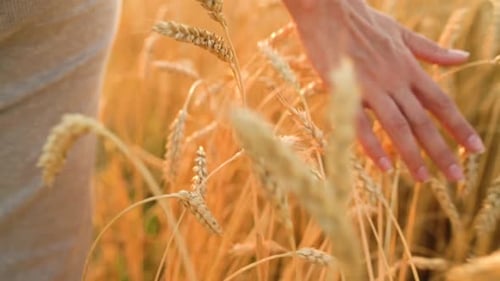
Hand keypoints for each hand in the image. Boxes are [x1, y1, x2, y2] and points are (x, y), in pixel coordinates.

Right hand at [283, 0, 484, 181]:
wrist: (328, 8)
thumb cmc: (362, 21)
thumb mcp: (402, 33)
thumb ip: (431, 50)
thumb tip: (464, 57)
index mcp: (409, 68)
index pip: (441, 103)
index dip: (460, 127)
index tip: (476, 149)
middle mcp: (395, 80)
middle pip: (423, 121)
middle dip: (442, 150)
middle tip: (456, 178)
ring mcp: (371, 86)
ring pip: (397, 126)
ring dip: (412, 154)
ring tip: (424, 180)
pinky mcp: (345, 90)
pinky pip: (361, 123)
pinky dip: (373, 145)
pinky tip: (385, 166)